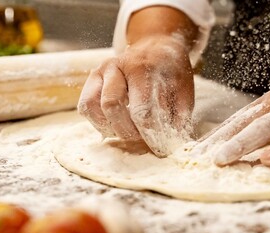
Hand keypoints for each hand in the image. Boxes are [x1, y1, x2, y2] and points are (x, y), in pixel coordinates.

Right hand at [77, 36, 193, 155]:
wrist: (157, 46)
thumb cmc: (171, 72)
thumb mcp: (183, 89)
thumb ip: (179, 115)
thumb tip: (172, 143)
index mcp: (144, 67)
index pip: (142, 109)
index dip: (150, 134)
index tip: (159, 148)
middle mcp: (118, 66)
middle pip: (112, 106)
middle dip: (127, 132)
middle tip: (143, 141)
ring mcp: (102, 70)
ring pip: (93, 106)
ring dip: (110, 128)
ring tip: (128, 133)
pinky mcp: (93, 78)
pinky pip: (86, 105)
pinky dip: (98, 122)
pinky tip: (115, 126)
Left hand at [193, 47, 269, 166]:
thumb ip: (263, 125)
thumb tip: (237, 144)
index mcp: (267, 102)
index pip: (236, 120)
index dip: (216, 136)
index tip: (196, 152)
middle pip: (246, 124)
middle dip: (222, 141)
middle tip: (200, 159)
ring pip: (267, 127)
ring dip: (243, 143)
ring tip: (224, 158)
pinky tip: (268, 158)